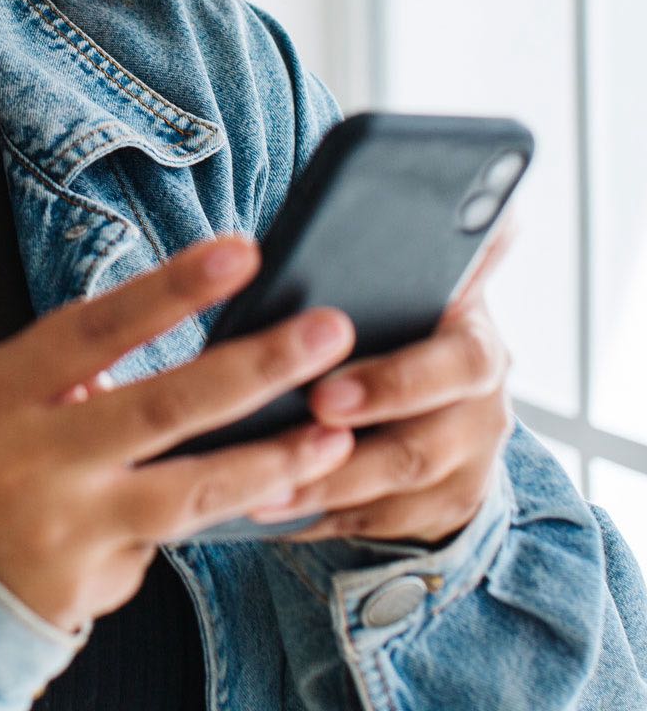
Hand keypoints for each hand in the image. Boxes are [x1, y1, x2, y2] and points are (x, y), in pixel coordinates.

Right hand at [0, 236, 357, 634]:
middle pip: (164, 408)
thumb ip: (51, 380)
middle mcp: (34, 461)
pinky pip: (148, 552)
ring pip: (191, 495)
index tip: (243, 249)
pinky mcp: (82, 593)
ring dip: (272, 463)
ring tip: (336, 436)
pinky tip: (147, 522)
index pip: (97, 328)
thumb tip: (131, 370)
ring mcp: (62, 532)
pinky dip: (161, 527)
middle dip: (257, 368)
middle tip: (331, 331)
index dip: (172, 288)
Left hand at [254, 207, 522, 546]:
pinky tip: (258, 509)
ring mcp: (464, 467)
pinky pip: (371, 521)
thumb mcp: (410, 286)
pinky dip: (313, 517)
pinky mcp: (436, 512)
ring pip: (391, 492)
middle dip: (343, 452)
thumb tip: (469, 211)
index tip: (323, 394)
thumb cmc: (396, 324)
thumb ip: (406, 255)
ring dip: (317, 489)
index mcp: (473, 344)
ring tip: (251, 490)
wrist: (443, 395)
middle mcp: (481, 410)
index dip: (393, 384)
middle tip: (275, 448)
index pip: (457, 364)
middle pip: (422, 444)